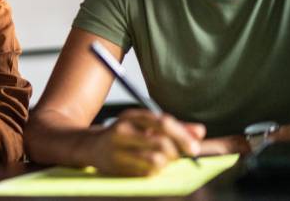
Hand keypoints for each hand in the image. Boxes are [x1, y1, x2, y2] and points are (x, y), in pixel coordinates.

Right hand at [89, 109, 204, 175]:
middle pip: (161, 143)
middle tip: (180, 156)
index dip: (182, 136)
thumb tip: (200, 131)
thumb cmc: (124, 135)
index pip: (162, 122)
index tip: (194, 148)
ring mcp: (118, 149)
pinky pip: (147, 173)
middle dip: (176, 152)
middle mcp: (122, 130)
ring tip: (162, 160)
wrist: (89, 146)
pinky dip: (155, 172)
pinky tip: (149, 167)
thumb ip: (174, 126)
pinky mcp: (117, 167)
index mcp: (131, 116)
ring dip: (165, 163)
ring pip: (156, 160)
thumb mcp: (144, 124)